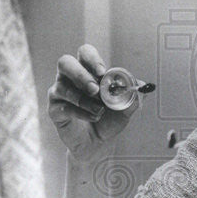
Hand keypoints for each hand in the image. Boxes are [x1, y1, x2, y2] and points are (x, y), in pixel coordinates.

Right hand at [47, 45, 138, 161]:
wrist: (98, 144)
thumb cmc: (108, 120)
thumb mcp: (125, 109)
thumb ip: (133, 96)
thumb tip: (141, 85)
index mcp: (87, 70)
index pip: (85, 53)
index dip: (92, 59)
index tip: (103, 72)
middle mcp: (69, 77)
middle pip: (65, 62)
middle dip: (80, 74)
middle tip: (95, 89)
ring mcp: (59, 93)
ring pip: (64, 88)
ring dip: (84, 100)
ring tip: (99, 111)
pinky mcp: (54, 110)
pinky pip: (64, 107)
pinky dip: (81, 113)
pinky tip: (92, 118)